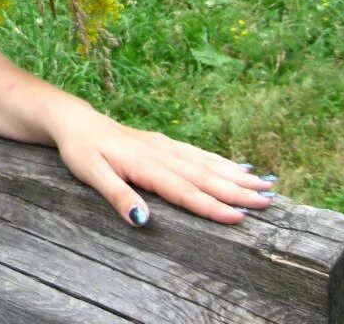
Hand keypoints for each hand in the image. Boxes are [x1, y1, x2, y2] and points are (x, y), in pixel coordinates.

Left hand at [52, 108, 276, 225]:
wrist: (74, 122)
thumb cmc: (80, 150)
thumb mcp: (91, 174)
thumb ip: (118, 196)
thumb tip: (143, 221)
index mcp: (145, 165)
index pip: (184, 191)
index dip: (212, 206)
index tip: (241, 217)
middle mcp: (160, 154)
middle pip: (203, 176)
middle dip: (237, 190)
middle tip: (269, 201)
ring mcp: (164, 146)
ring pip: (205, 163)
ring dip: (235, 174)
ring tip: (266, 184)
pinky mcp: (163, 143)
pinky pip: (197, 153)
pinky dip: (220, 160)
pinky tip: (238, 166)